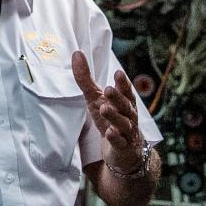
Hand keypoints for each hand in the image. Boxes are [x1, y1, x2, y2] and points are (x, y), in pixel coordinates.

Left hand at [72, 51, 145, 172]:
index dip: (122, 83)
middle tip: (108, 89)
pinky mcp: (123, 147)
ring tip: (104, 108)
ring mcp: (127, 132)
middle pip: (125, 105)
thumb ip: (86, 79)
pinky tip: (110, 133)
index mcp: (124, 102)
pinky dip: (115, 138)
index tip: (118, 73)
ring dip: (114, 116)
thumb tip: (76, 53)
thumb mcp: (95, 98)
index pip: (125, 91)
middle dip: (117, 97)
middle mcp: (128, 115)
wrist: (123, 151)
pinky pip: (120, 142)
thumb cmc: (109, 119)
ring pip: (123, 124)